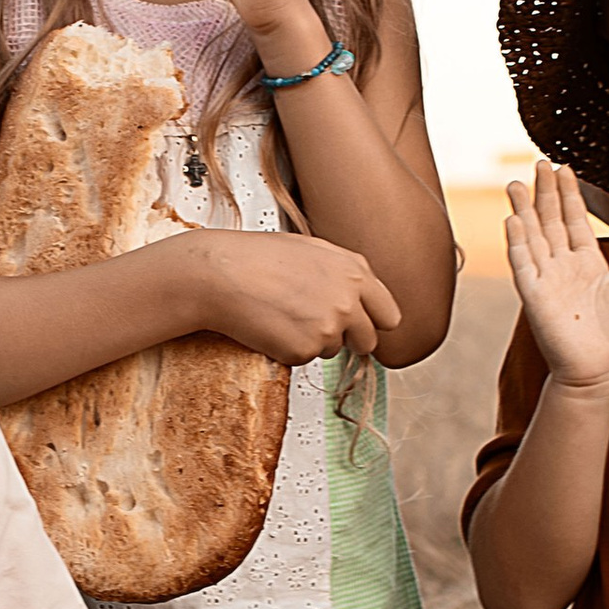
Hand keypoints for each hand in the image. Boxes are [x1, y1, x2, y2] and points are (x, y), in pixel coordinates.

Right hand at [190, 227, 402, 362]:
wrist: (220, 273)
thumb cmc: (257, 257)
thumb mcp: (312, 249)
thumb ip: (344, 274)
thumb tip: (358, 296)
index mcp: (355, 272)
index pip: (389, 314)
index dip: (373, 323)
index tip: (361, 326)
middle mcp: (348, 302)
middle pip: (368, 341)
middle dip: (349, 341)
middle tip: (318, 328)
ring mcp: (328, 328)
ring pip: (332, 350)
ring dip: (312, 341)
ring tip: (282, 315)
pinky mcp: (304, 350)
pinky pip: (303, 359)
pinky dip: (287, 349)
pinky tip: (269, 325)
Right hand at [504, 164, 608, 386]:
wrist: (602, 372)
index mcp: (588, 264)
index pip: (574, 221)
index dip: (568, 195)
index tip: (564, 169)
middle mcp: (564, 267)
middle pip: (550, 221)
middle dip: (545, 193)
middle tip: (540, 162)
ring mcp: (547, 280)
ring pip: (533, 236)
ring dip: (524, 209)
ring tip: (518, 182)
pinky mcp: (535, 296)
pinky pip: (523, 264)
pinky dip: (518, 242)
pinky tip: (513, 219)